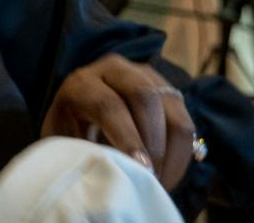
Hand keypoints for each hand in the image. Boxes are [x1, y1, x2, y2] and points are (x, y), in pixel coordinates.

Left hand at [41, 54, 195, 190]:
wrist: (79, 118)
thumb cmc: (71, 139)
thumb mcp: (69, 146)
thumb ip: (89, 156)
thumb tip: (118, 178)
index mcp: (81, 84)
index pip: (107, 105)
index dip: (127, 138)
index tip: (143, 170)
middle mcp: (113, 70)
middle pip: (144, 97)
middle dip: (154, 143)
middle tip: (153, 180)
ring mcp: (144, 75)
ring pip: (172, 106)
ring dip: (173, 150)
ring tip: (162, 182)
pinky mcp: (166, 89)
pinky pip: (185, 120)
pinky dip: (182, 151)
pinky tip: (169, 174)